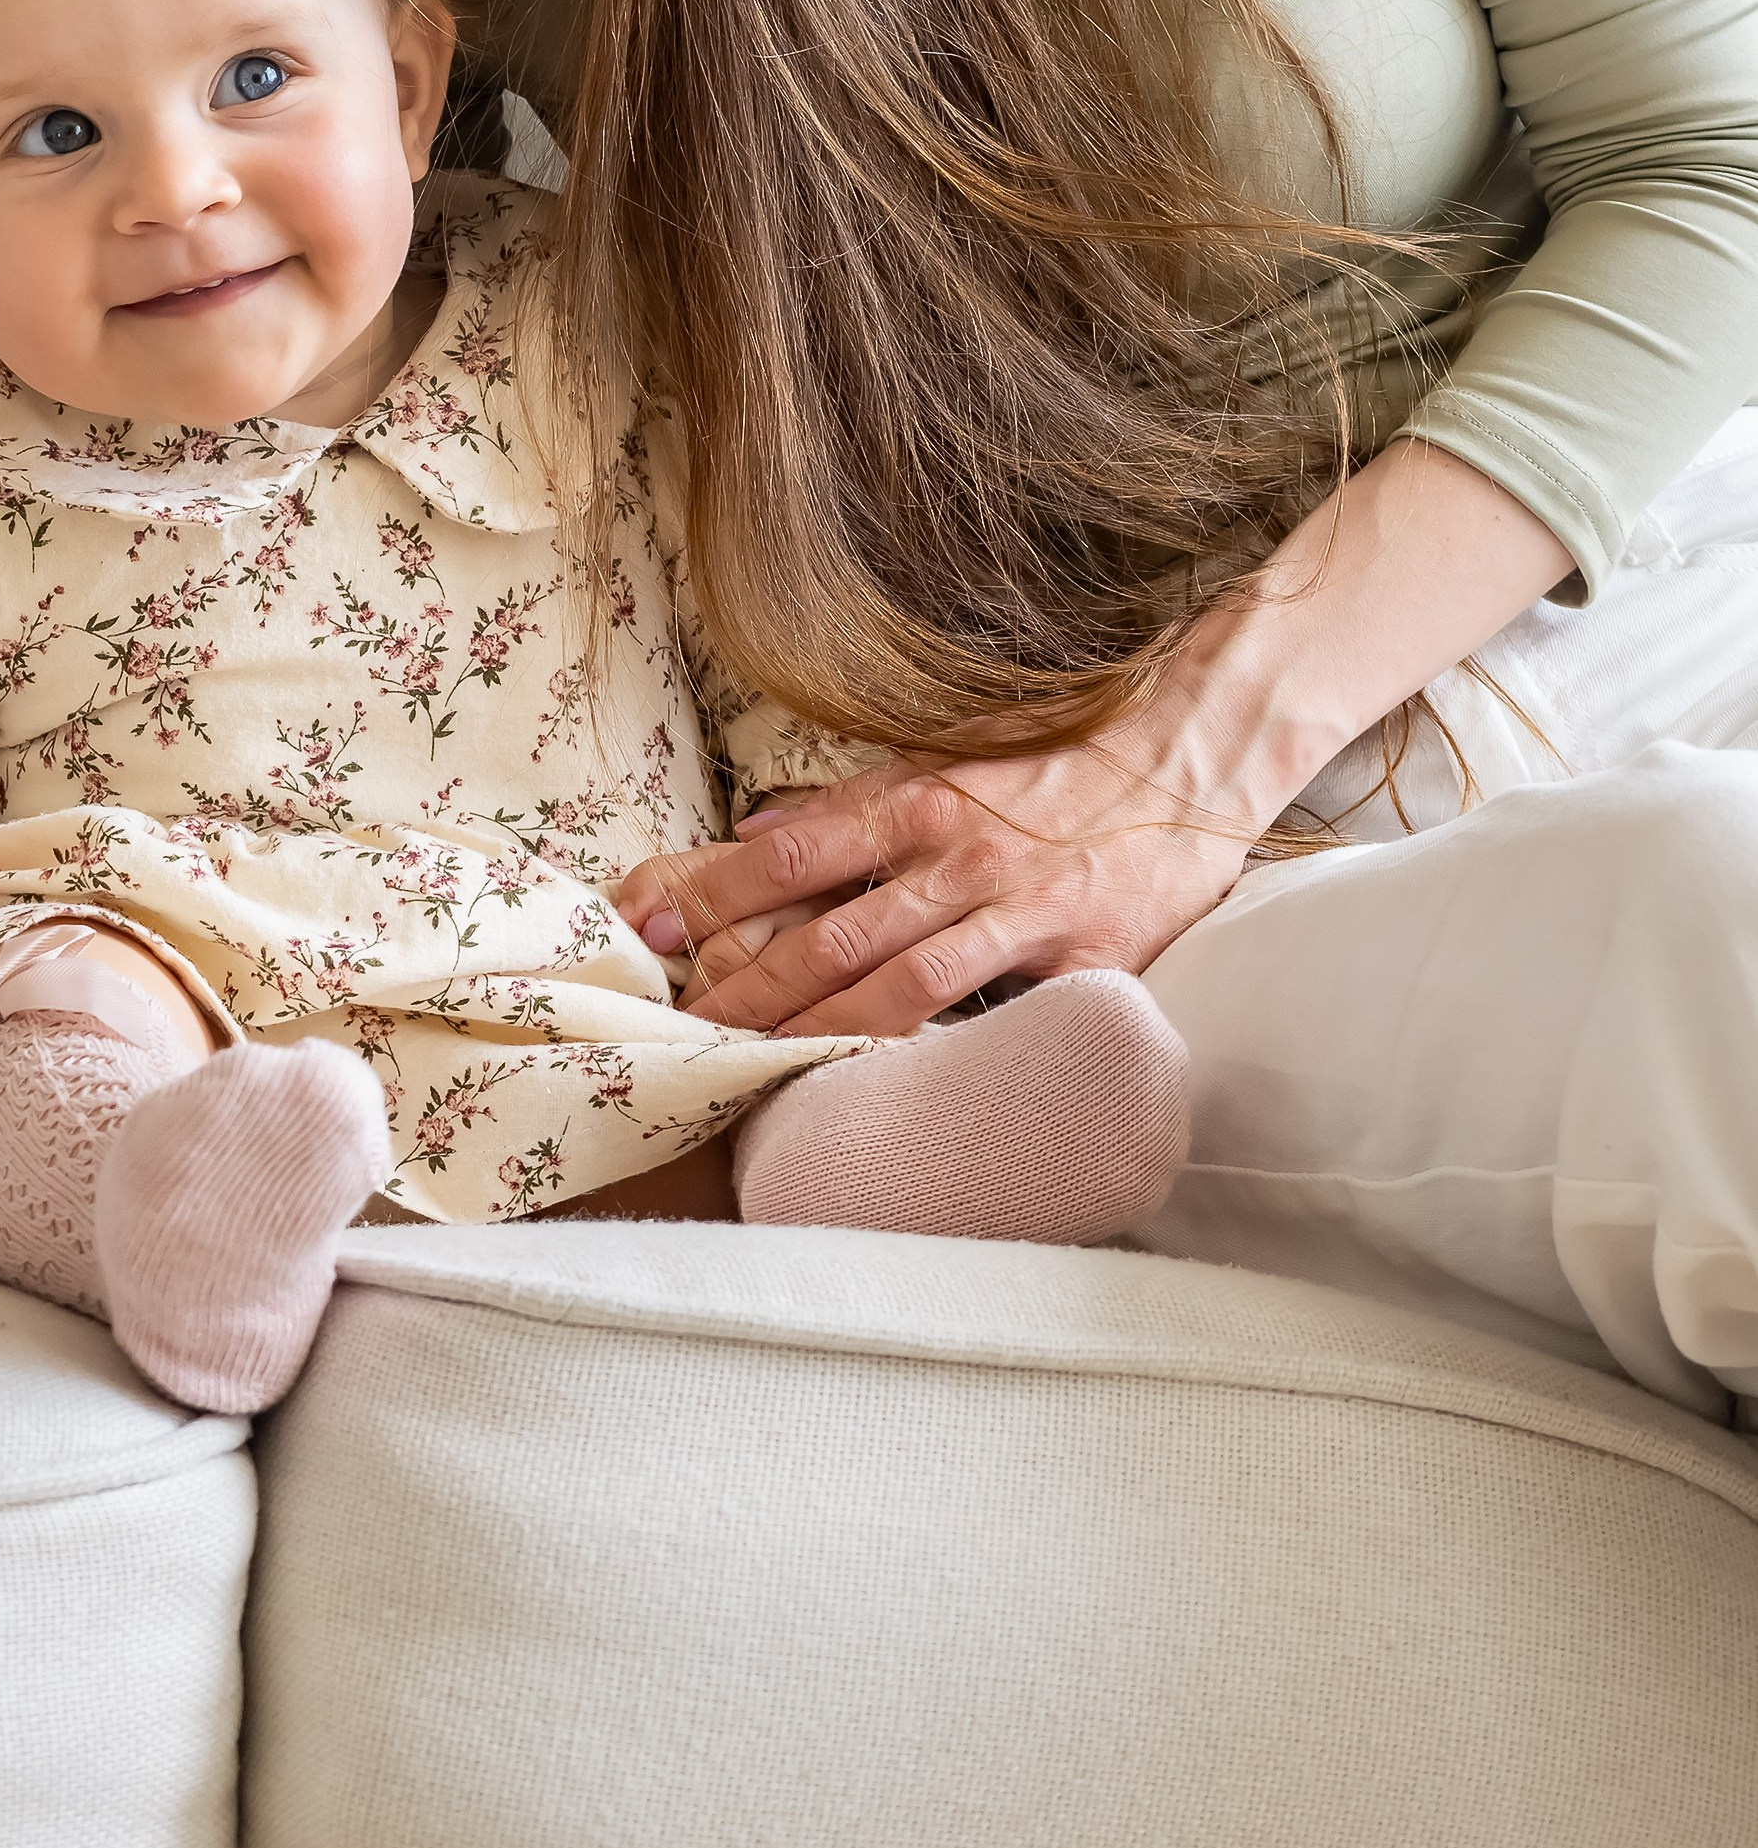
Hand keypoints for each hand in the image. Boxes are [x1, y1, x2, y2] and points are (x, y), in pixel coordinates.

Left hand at [615, 732, 1264, 1039]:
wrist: (1192, 755)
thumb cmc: (1062, 758)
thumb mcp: (949, 757)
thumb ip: (853, 802)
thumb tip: (754, 829)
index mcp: (924, 799)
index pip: (798, 851)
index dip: (719, 893)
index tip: (655, 929)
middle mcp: (963, 855)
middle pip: (833, 934)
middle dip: (749, 987)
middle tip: (683, 1026)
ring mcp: (1023, 912)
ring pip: (903, 986)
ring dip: (820, 1032)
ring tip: (756, 1066)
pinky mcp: (1085, 961)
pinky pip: (1003, 1016)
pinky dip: (943, 1053)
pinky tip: (891, 1092)